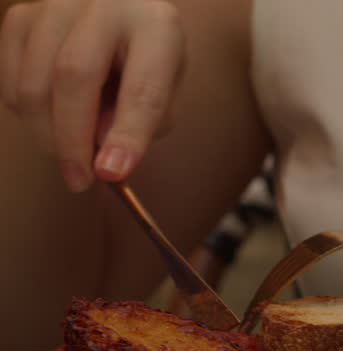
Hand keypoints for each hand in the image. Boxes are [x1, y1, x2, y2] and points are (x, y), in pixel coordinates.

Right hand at [0, 0, 184, 191]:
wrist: (120, 10)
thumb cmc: (146, 55)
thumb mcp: (166, 87)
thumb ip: (145, 120)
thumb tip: (102, 156)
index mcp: (155, 25)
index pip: (142, 86)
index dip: (127, 134)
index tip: (112, 173)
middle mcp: (105, 4)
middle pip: (73, 76)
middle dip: (72, 140)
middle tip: (80, 180)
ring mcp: (55, 5)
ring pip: (34, 83)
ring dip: (48, 135)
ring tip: (71, 154)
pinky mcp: (20, 16)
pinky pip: (11, 82)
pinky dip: (29, 117)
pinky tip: (54, 120)